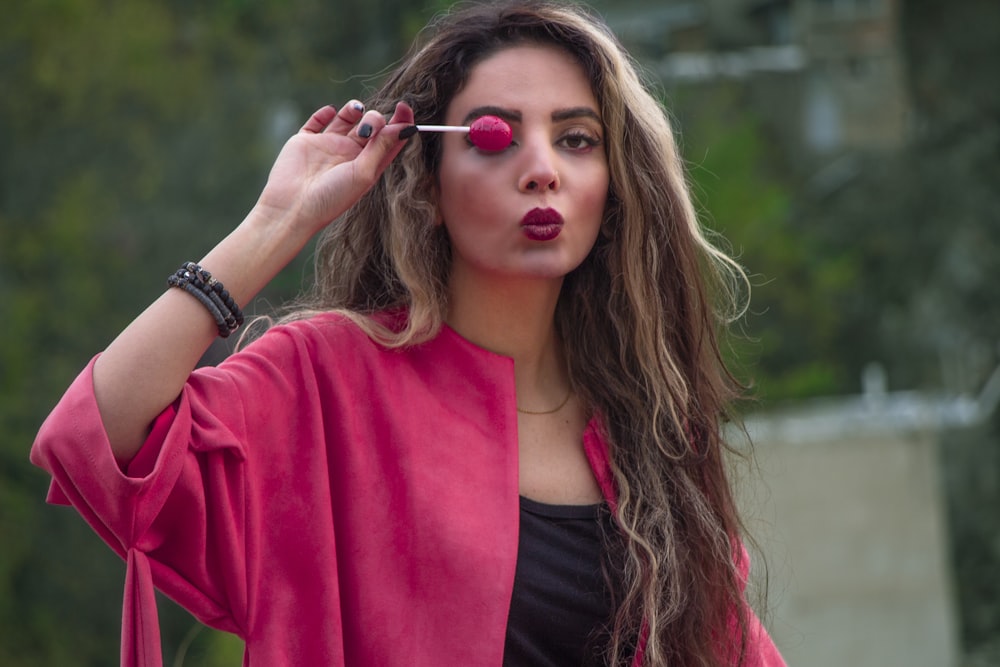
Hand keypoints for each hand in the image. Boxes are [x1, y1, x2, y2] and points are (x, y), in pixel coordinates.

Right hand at [254, 100, 414, 237]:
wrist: (294, 206)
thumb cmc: (332, 197)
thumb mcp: (363, 173)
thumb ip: (381, 148)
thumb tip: (403, 127)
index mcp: (368, 165)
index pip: (390, 140)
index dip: (400, 123)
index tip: (404, 107)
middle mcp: (350, 154)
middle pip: (372, 126)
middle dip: (375, 118)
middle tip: (366, 128)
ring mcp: (328, 146)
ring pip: (347, 119)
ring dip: (354, 108)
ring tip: (356, 109)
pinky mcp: (306, 141)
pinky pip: (317, 121)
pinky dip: (324, 113)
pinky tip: (330, 111)